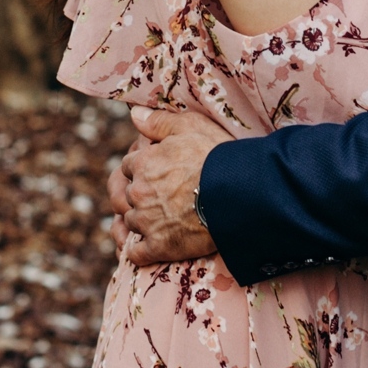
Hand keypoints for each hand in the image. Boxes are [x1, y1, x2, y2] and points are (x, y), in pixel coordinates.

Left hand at [107, 107, 228, 265]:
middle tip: (158, 196)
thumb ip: (158, 121)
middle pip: (126, 194)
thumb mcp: (190, 126)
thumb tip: (133, 114)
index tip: (155, 172)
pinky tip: (147, 247)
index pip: (128, 166)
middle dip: (138, 194)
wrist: (240, 192)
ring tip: (157, 220)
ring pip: (131, 222)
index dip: (141, 168)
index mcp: (142, 163)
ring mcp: (147, 222)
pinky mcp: (160, 247)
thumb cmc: (218, 155)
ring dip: (139, 221)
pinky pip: (136, 253)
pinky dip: (137, 251)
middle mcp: (138, 192)